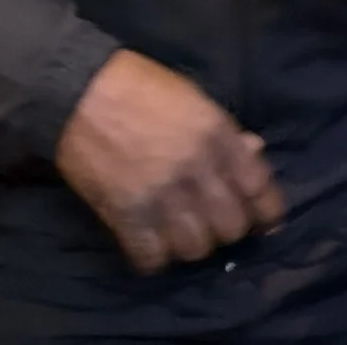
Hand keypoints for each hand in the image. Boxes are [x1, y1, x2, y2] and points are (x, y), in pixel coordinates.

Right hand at [54, 50, 284, 273]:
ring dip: (192, 244)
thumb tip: (254, 152)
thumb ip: (225, 132)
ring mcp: (160, 196)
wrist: (80, 92)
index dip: (267, 211)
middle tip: (213, 220)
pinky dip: (155, 256)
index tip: (265, 223)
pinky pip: (153, 259)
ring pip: (196, 249)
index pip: (258, 187)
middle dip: (227, 228)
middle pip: (231, 226)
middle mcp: (195, 169)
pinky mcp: (125, 216)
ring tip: (181, 232)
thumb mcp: (194, 98)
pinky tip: (151, 242)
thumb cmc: (141, 88)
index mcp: (216, 134)